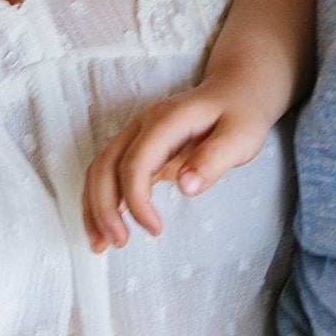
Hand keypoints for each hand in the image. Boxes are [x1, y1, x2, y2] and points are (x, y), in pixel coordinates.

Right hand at [81, 81, 273, 250]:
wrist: (234, 91)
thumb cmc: (239, 115)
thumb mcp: (241, 137)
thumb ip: (214, 160)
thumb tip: (186, 187)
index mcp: (166, 121)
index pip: (136, 162)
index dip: (137, 199)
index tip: (155, 229)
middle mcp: (142, 125)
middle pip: (106, 165)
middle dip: (103, 207)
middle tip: (117, 243)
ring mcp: (136, 135)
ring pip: (100, 169)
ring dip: (94, 206)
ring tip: (100, 244)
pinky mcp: (137, 148)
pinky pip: (108, 172)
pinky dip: (100, 200)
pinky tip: (104, 227)